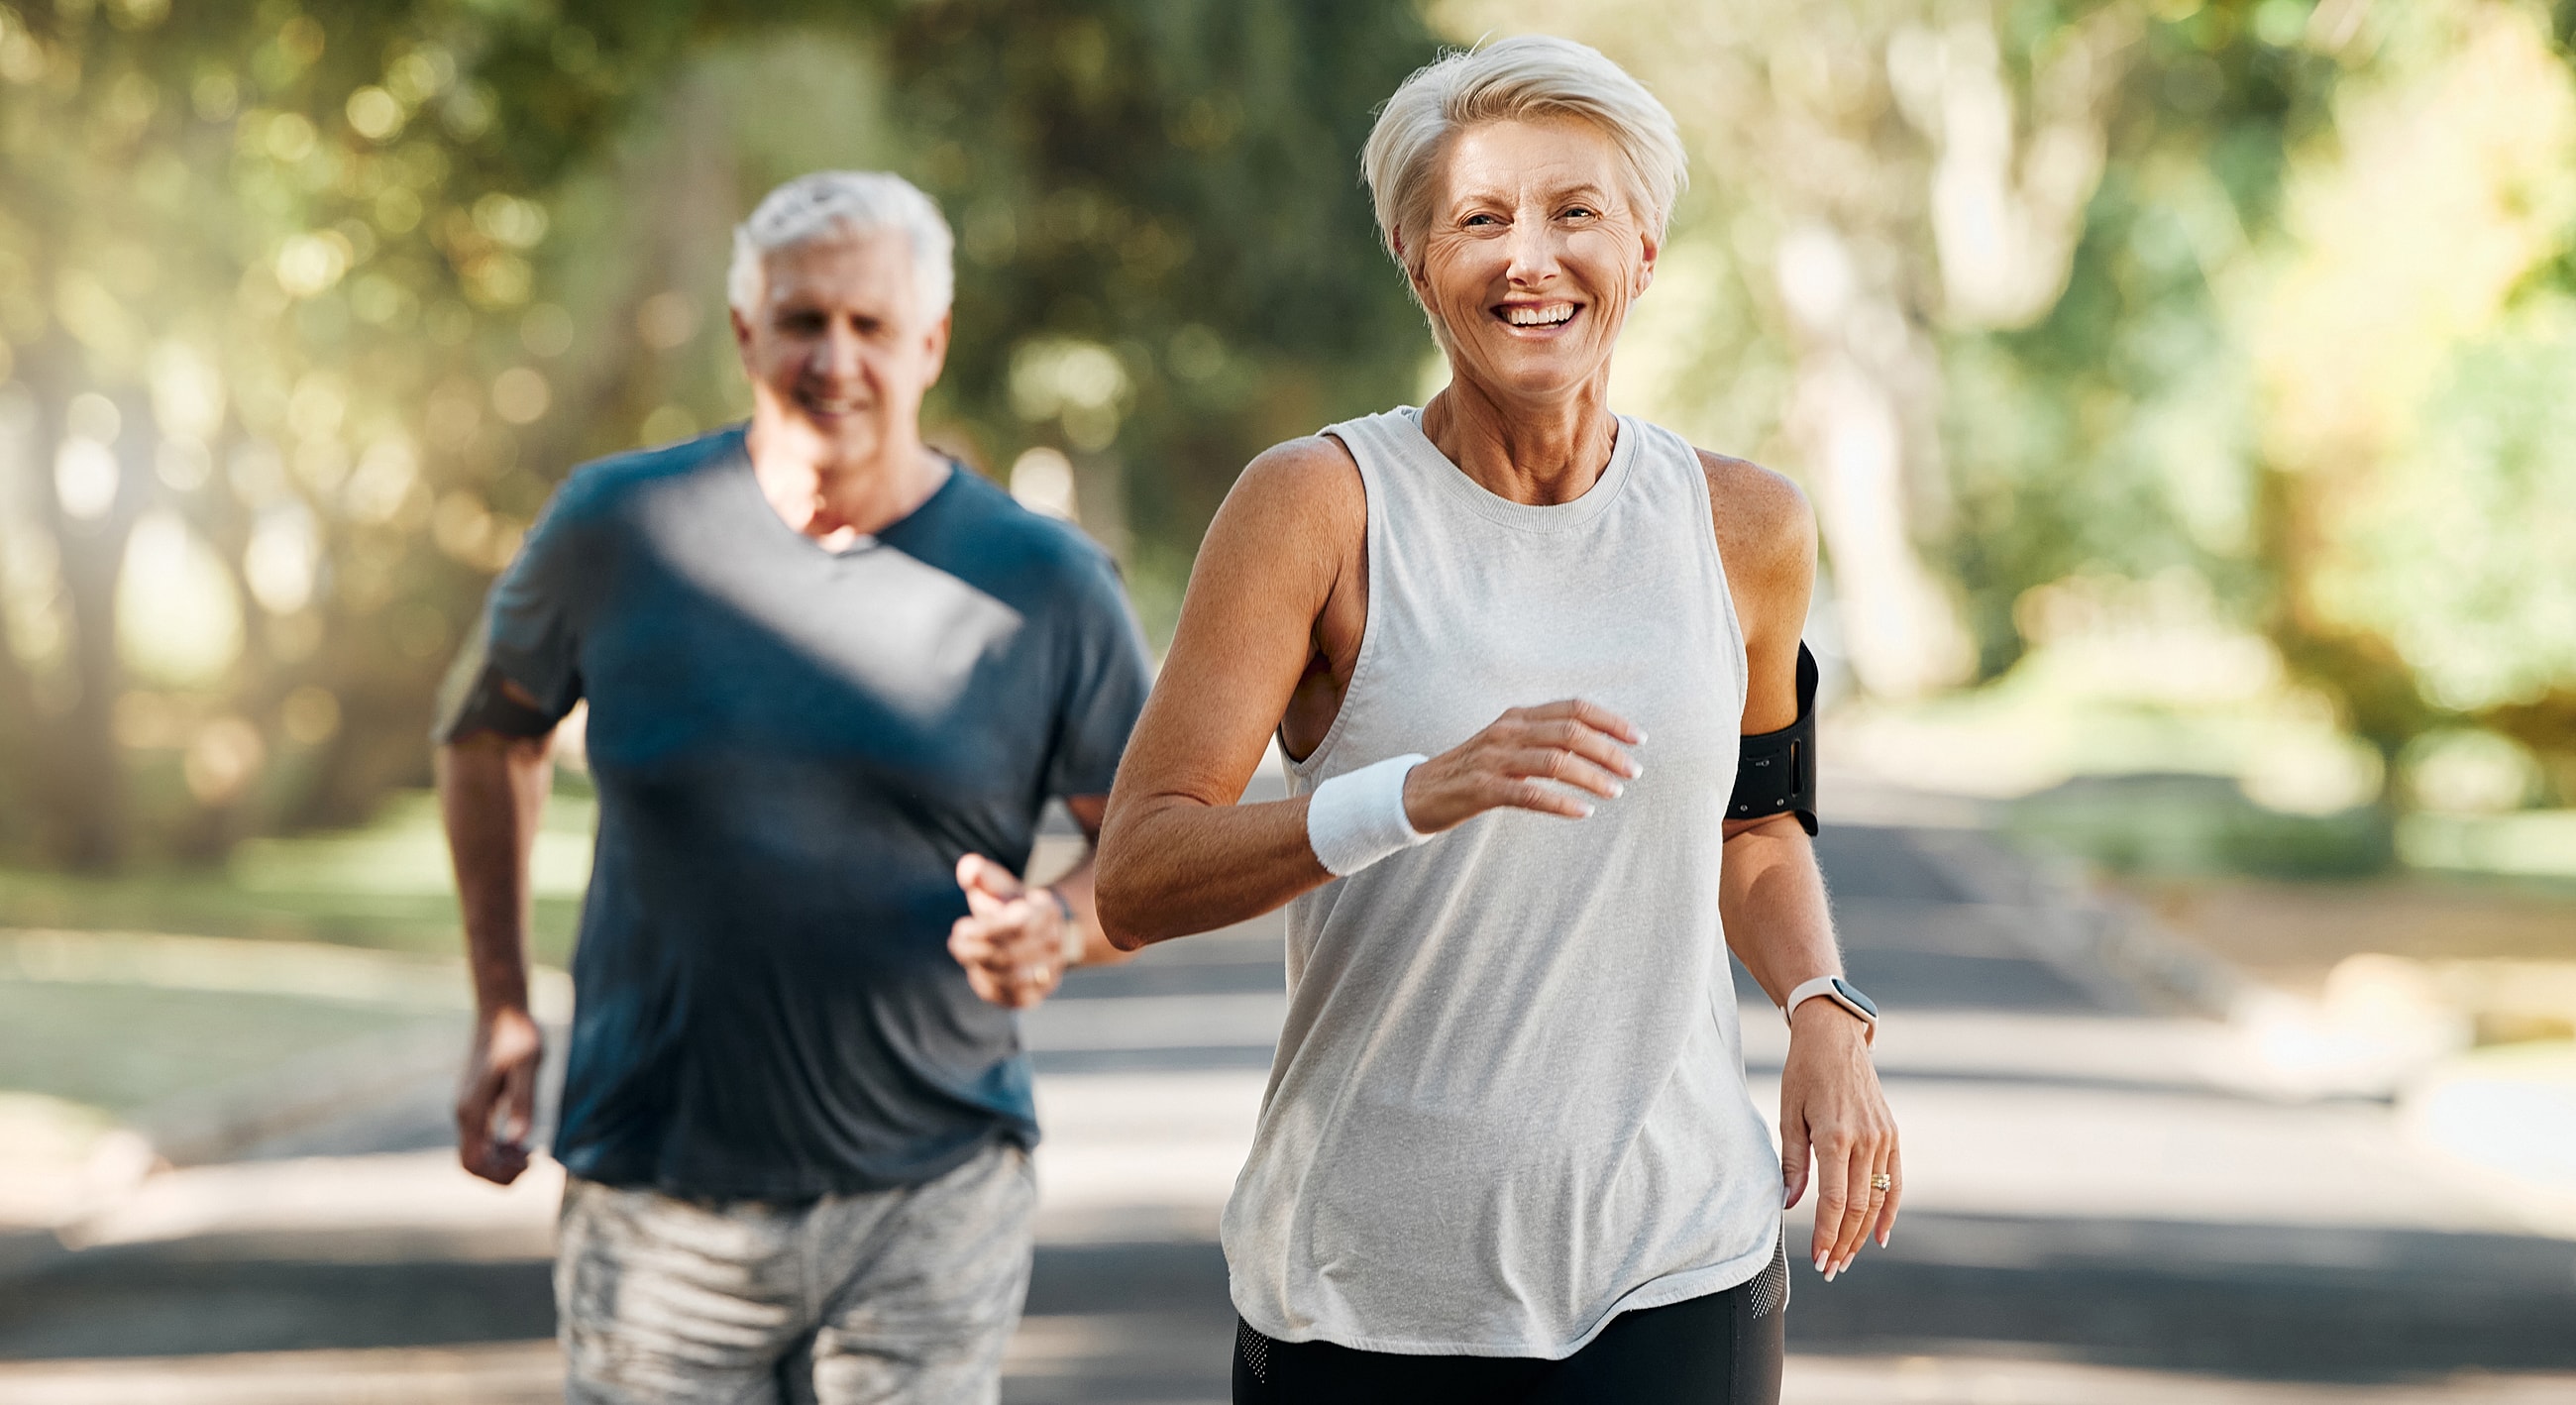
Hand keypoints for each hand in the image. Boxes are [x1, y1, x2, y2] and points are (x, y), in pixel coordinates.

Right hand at [456, 1004, 543, 1185]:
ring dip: (499, 1163)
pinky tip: (521, 1142)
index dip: (500, 1174)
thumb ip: (523, 1102)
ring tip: (530, 1154)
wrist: (502, 1010)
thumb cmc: (518, 1034)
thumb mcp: (529, 1066)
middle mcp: (463, 1113)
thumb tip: (517, 1141)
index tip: (530, 1163)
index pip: (474, 1162)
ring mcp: (466, 1108)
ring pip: (473, 1154)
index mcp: (472, 1109)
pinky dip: (497, 1150)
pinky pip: (479, 1140)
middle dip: (499, 1174)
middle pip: (470, 1164)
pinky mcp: (474, 1103)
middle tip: (532, 1162)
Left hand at [948, 854, 1070, 1009]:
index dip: (986, 931)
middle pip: (1012, 955)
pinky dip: (990, 986)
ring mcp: (1050, 970)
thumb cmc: (1011, 906)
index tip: (961, 927)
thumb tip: (967, 868)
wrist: (1038, 932)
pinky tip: (977, 971)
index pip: (1019, 927)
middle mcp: (1056, 943)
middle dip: (976, 950)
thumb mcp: (999, 886)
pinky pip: (1013, 997)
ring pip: (1013, 978)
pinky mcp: (1038, 993)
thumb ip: (982, 875)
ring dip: (981, 967)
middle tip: (956, 941)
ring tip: (964, 953)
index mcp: (1047, 912)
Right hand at [1401, 699, 1642, 832]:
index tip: (1638, 739)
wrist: (1419, 791)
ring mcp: (1494, 759)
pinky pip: (1530, 794)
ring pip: (1555, 762)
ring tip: (1615, 791)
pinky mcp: (1483, 788)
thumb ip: (1543, 738)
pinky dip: (1561, 804)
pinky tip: (1583, 812)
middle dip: (1609, 751)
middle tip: (1634, 771)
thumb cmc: (1473, 770)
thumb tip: (1595, 745)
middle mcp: (1508, 731)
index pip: (1574, 708)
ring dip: (1592, 777)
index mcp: (1518, 716)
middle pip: (1571, 733)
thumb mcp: (1508, 744)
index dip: (1610, 721)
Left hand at [1780, 999, 1899, 1279]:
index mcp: (1834, 1135)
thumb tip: (1788, 1204)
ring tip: (1847, 1257)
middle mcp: (1864, 1140)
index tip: (1818, 1259)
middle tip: (1830, 1268)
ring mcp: (1883, 1138)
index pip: (1833, 1201)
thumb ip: (1791, 1162)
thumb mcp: (1788, 1114)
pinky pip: (1895, 1182)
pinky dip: (1888, 1212)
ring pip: (1876, 1200)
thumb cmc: (1804, 1073)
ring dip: (1862, 1234)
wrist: (1835, 1038)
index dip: (1827, 1234)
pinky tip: (1879, 1236)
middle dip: (1843, 1243)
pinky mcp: (1893, 1135)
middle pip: (1857, 1207)